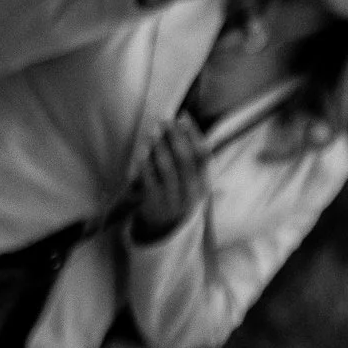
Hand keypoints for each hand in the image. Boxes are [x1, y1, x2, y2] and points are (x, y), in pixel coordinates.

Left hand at [127, 118, 210, 238]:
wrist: (164, 229)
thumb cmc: (177, 197)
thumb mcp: (191, 183)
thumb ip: (190, 160)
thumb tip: (182, 126)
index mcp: (204, 185)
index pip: (204, 155)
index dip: (194, 135)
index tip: (184, 117)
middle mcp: (192, 192)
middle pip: (186, 159)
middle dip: (176, 137)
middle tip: (166, 120)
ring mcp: (174, 199)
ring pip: (168, 168)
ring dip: (160, 147)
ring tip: (154, 131)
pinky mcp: (155, 203)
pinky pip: (150, 179)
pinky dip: (146, 164)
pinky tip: (142, 150)